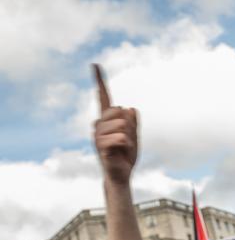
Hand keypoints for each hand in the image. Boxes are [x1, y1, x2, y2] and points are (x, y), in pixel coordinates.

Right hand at [92, 64, 137, 184]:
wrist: (122, 174)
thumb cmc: (126, 155)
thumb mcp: (135, 136)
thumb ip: (133, 123)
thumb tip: (130, 108)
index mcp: (107, 120)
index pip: (103, 97)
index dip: (99, 81)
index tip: (95, 64)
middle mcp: (99, 124)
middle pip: (118, 111)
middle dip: (129, 125)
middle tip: (127, 140)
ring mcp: (97, 135)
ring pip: (120, 124)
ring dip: (129, 136)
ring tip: (124, 147)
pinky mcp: (100, 146)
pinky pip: (119, 138)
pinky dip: (127, 144)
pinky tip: (122, 150)